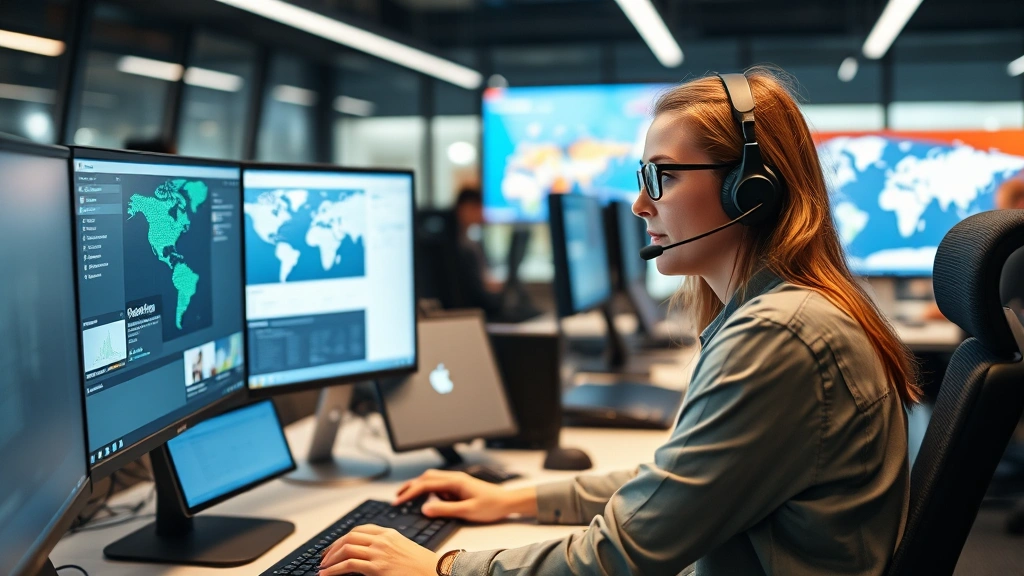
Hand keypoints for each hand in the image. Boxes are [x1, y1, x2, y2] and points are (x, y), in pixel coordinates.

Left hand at [317, 525, 435, 575]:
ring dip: (330, 559)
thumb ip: (387, 546)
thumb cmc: (423, 565)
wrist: (436, 572)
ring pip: (346, 549)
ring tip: (323, 568)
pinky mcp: (377, 567)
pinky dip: (334, 569)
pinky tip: (327, 574)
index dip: (343, 538)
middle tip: (323, 558)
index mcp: (389, 533)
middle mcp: (382, 540)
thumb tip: (370, 554)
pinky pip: (349, 565)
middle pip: (349, 537)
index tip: (334, 546)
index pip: (359, 530)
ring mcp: (379, 552)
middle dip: (332, 548)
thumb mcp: (404, 548)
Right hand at [393, 469, 536, 523]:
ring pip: (432, 479)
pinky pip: (439, 485)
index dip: (409, 492)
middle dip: (409, 486)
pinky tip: (429, 500)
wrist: (507, 501)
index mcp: (454, 481)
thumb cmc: (491, 505)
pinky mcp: (459, 485)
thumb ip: (445, 509)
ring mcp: (456, 480)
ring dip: (418, 486)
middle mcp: (454, 477)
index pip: (425, 485)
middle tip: (396, 496)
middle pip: (425, 477)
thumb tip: (425, 508)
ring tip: (407, 497)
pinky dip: (429, 490)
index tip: (397, 501)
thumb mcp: (467, 511)